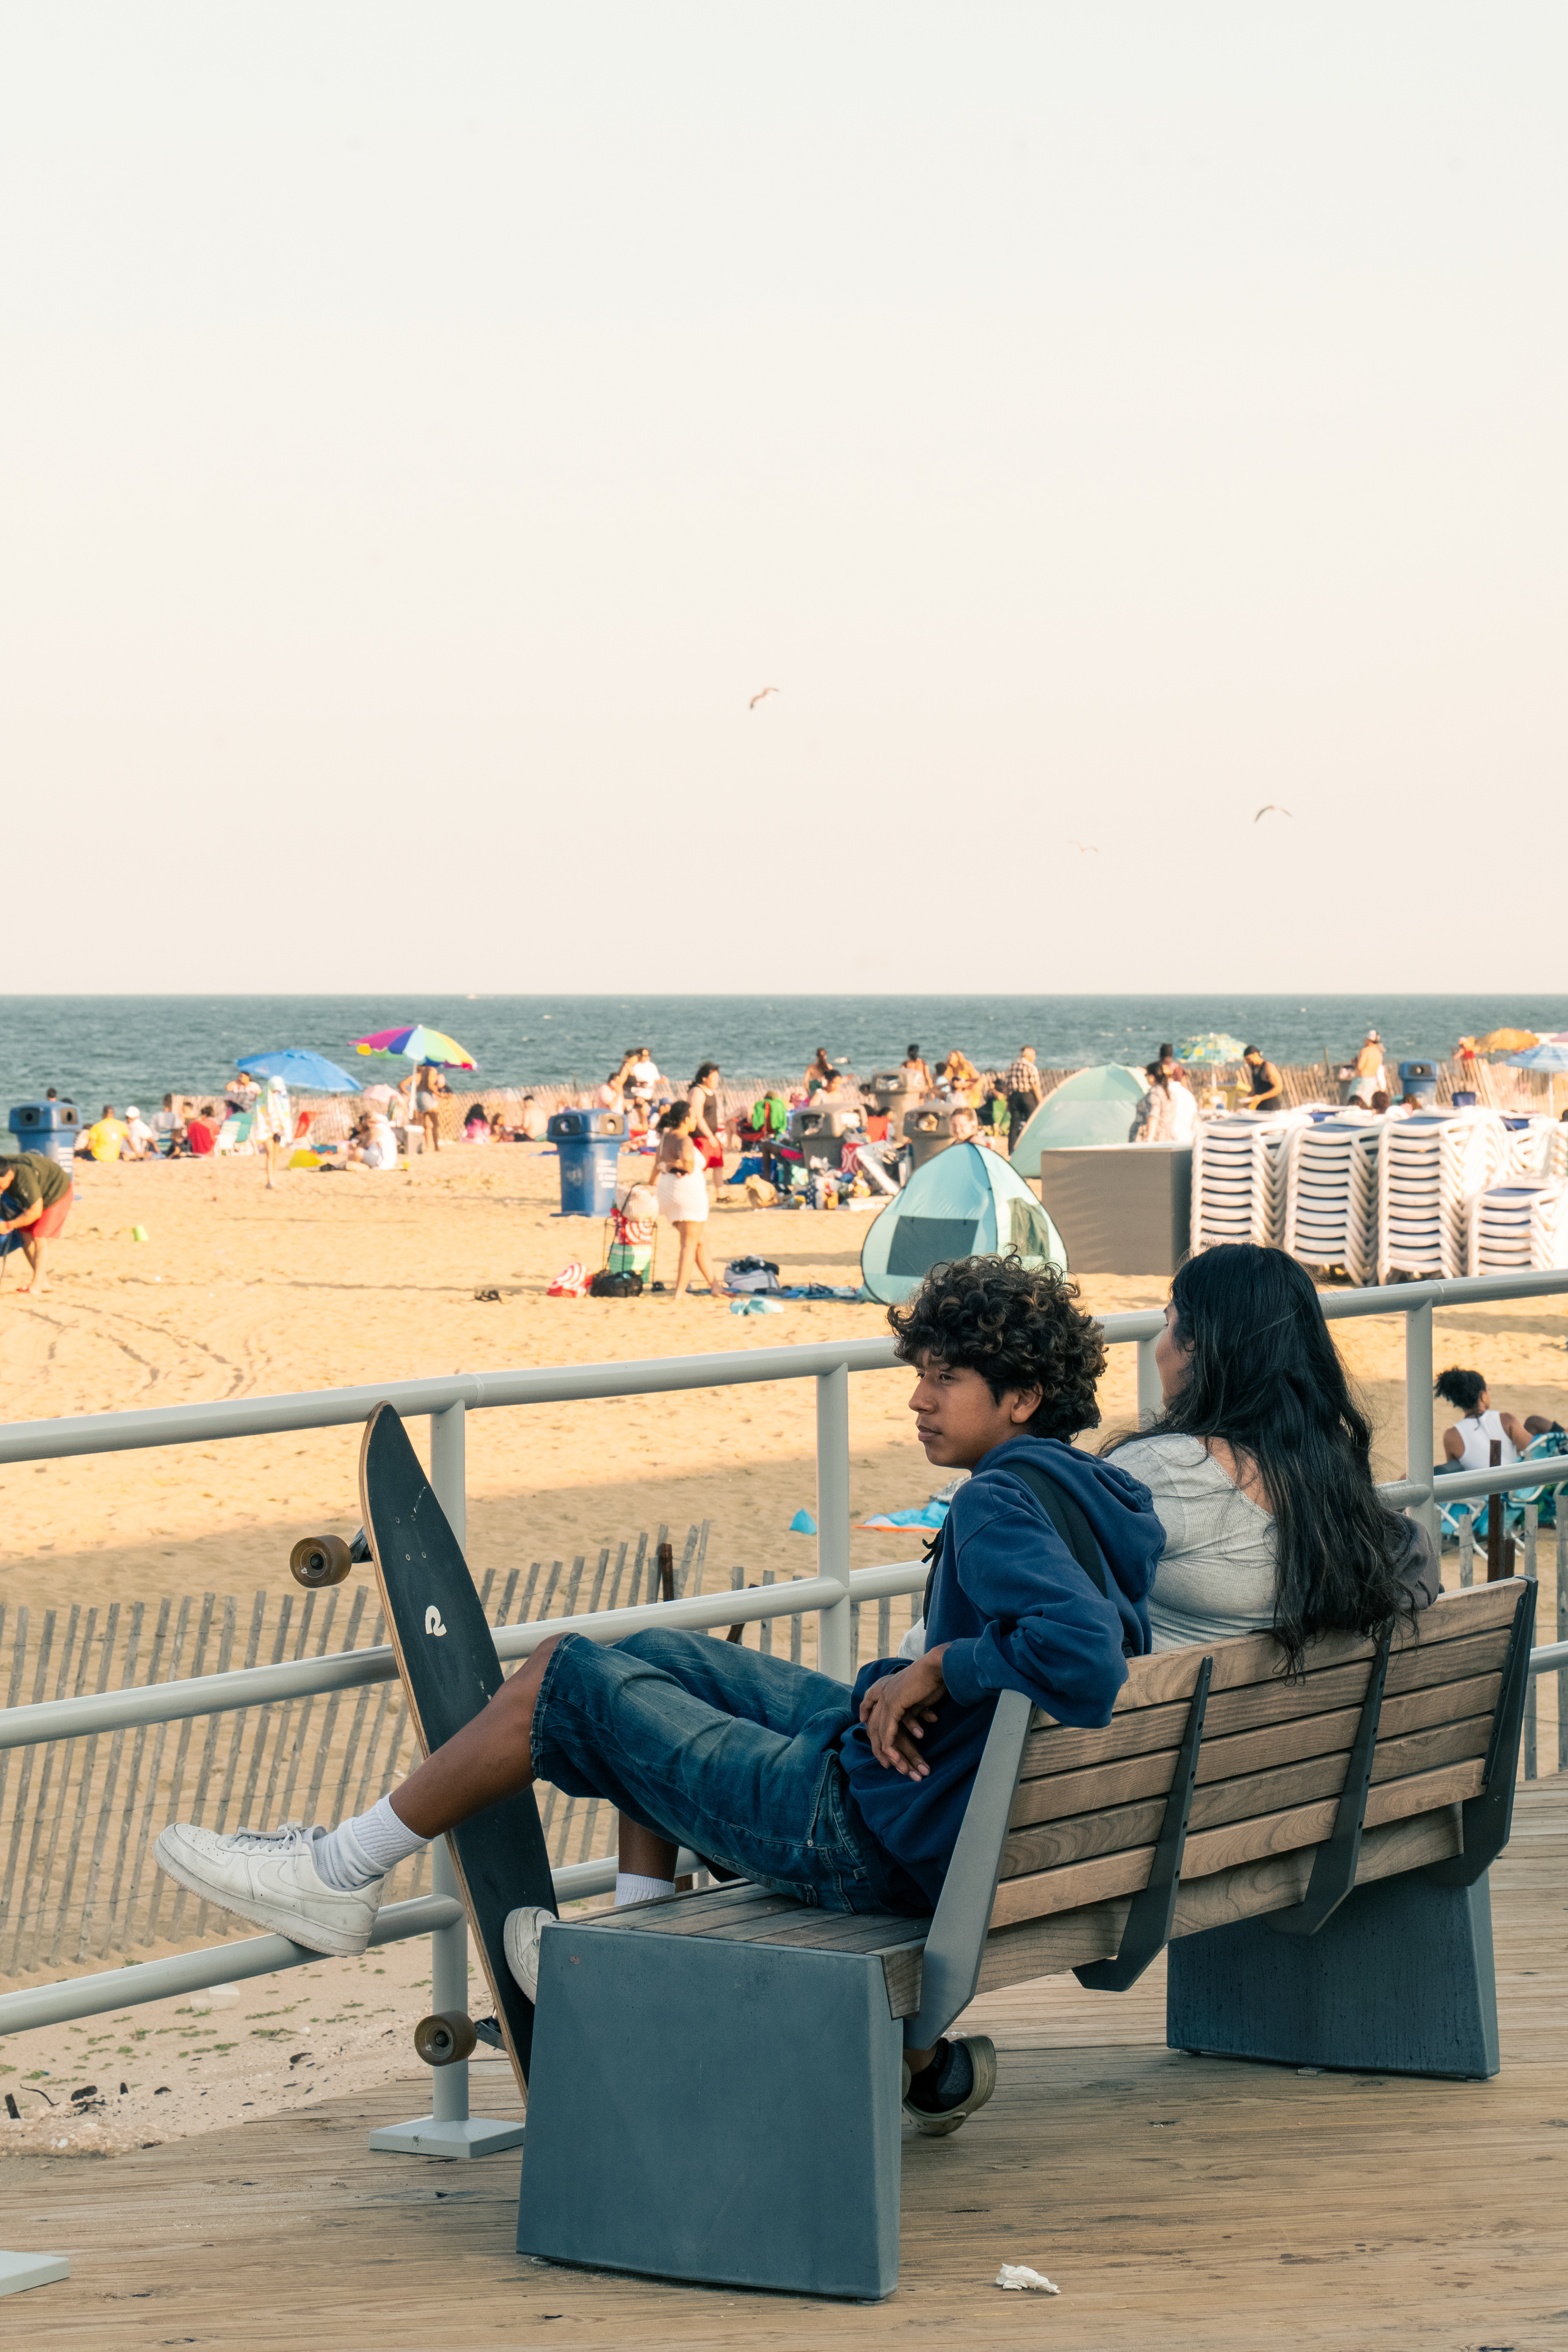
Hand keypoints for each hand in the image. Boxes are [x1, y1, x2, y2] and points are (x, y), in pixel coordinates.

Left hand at [858, 1646, 948, 1777]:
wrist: (938, 1666)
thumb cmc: (933, 1678)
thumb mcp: (917, 1694)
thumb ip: (910, 1705)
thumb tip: (914, 1715)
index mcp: (886, 1684)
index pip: (869, 1701)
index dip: (865, 1709)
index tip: (864, 1720)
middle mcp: (882, 1691)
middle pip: (873, 1724)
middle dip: (877, 1745)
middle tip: (885, 1762)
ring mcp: (886, 1698)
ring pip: (879, 1732)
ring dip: (888, 1753)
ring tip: (897, 1767)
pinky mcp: (893, 1705)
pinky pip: (888, 1732)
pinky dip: (891, 1747)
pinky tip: (895, 1759)